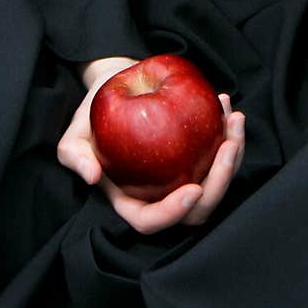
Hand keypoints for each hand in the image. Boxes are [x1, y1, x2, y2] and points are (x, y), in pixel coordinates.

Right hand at [57, 62, 246, 234]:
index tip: (193, 188)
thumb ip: (75, 156)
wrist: (114, 87)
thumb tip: (91, 175)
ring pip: (216, 182)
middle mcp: (160, 194)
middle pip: (196, 209)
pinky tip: (225, 103)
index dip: (173, 213)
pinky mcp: (197, 153)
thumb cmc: (91, 116)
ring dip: (233, 155)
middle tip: (228, 145)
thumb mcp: (73, 135)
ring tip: (234, 118)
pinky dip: (227, 131)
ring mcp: (181, 175)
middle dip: (220, 182)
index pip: (151, 220)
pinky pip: (219, 152)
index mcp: (129, 200)